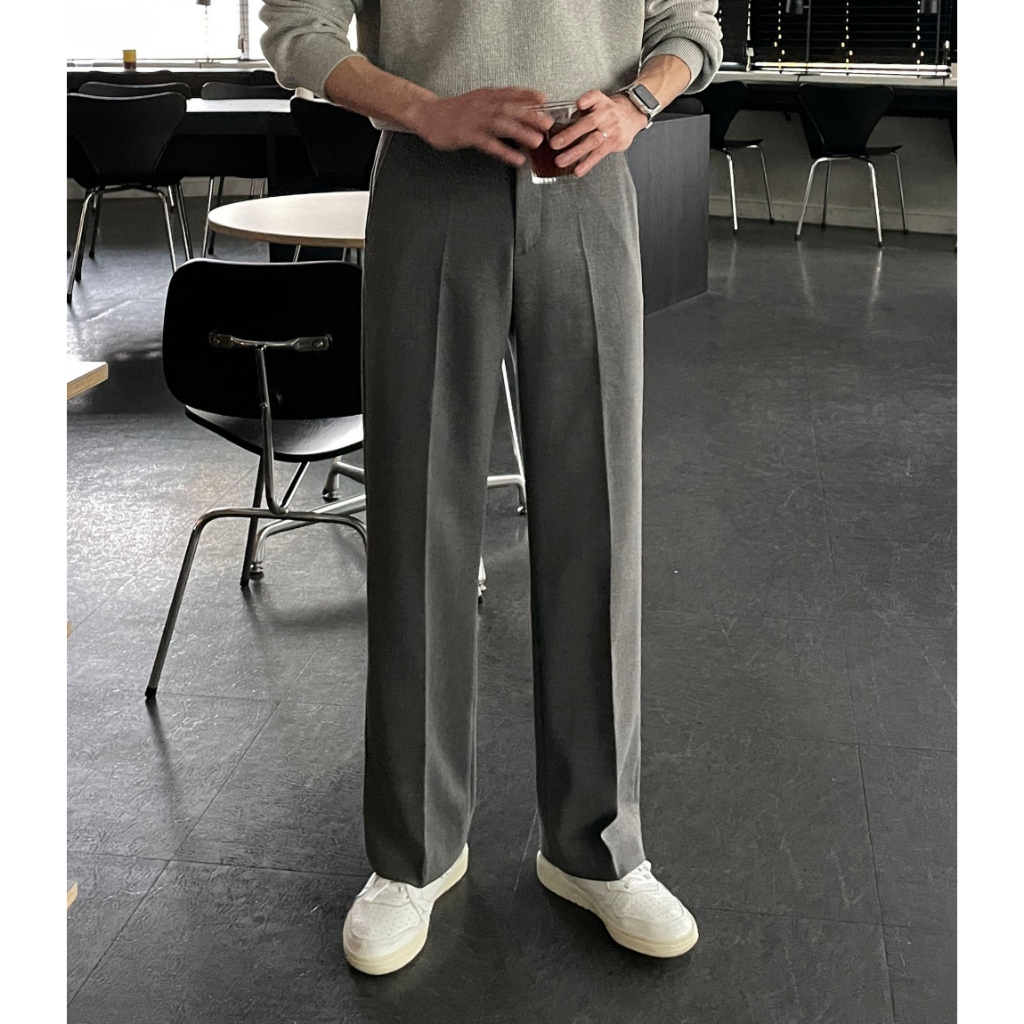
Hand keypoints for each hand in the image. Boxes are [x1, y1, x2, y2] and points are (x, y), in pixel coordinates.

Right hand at [411, 88, 554, 166]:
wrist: (428, 115)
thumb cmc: (455, 112)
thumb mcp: (477, 102)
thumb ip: (495, 105)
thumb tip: (517, 111)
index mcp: (486, 96)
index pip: (510, 92)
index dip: (528, 95)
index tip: (544, 99)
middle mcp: (482, 104)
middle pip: (510, 108)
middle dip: (531, 115)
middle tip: (548, 124)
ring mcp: (474, 119)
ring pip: (501, 124)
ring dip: (521, 132)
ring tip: (537, 141)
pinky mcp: (467, 135)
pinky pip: (488, 143)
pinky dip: (504, 151)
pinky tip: (516, 159)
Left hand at [549, 90, 648, 177]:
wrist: (631, 115)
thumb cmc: (609, 111)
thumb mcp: (598, 102)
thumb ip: (583, 109)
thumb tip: (560, 121)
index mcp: (600, 102)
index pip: (594, 98)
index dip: (587, 100)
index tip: (579, 104)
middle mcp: (606, 115)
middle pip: (589, 124)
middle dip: (570, 134)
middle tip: (555, 144)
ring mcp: (611, 130)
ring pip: (592, 142)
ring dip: (575, 153)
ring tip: (561, 160)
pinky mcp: (614, 143)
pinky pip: (598, 154)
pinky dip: (587, 163)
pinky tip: (578, 170)